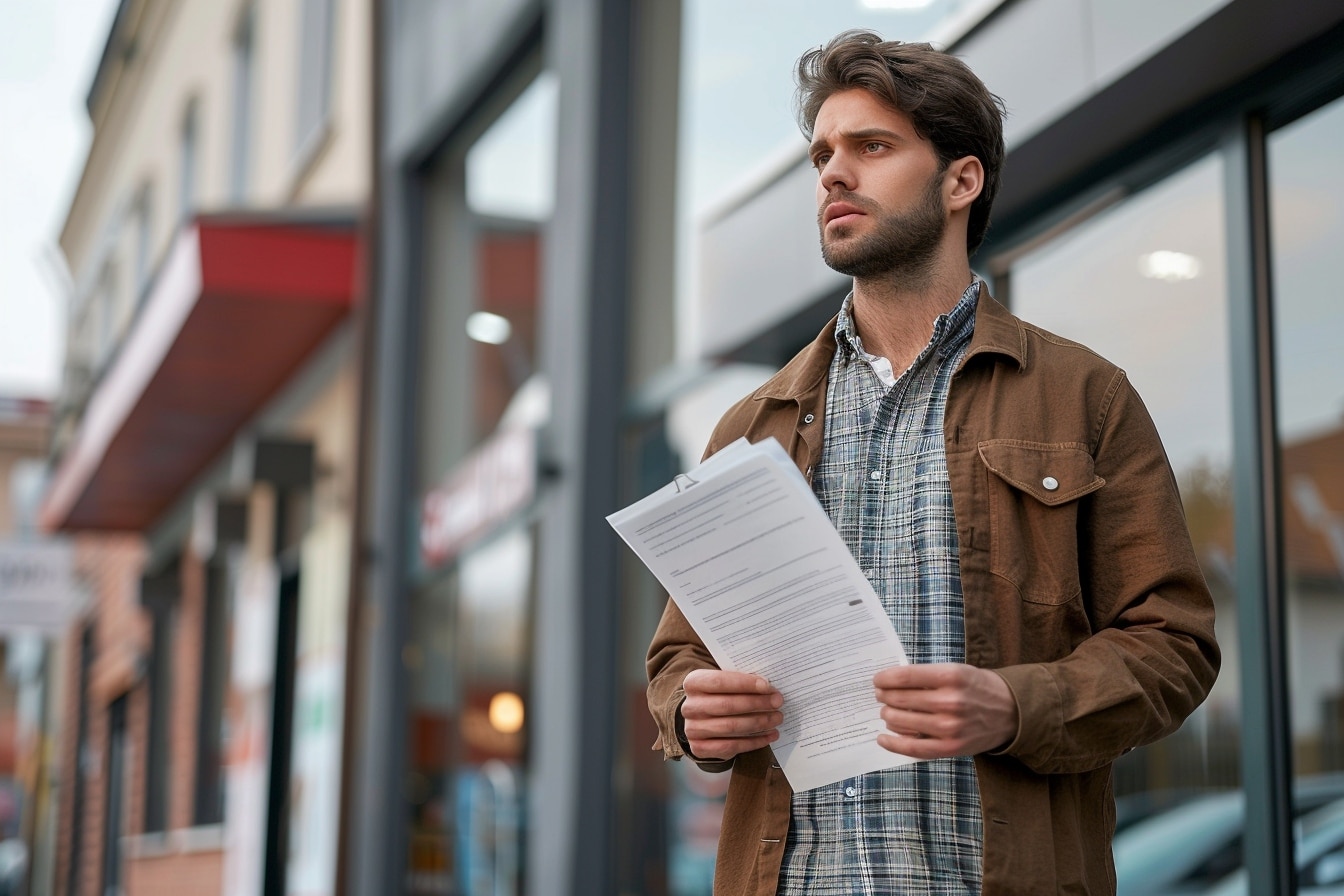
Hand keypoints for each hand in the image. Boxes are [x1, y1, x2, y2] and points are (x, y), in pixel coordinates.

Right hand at [680, 669, 783, 760]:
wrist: (700, 720)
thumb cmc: (719, 696)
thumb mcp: (724, 683)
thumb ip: (741, 682)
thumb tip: (767, 687)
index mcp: (693, 683)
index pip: (719, 681)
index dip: (745, 684)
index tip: (767, 686)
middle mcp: (690, 706)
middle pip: (727, 705)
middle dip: (757, 704)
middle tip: (777, 703)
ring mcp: (692, 729)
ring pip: (731, 727)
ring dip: (759, 723)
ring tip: (776, 719)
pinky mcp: (699, 748)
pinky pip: (731, 746)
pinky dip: (754, 742)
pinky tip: (769, 736)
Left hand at [872, 663, 1018, 758]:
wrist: (1011, 712)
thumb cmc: (978, 688)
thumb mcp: (956, 671)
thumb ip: (927, 676)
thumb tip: (891, 683)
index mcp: (950, 676)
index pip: (904, 676)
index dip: (884, 679)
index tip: (877, 680)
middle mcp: (949, 701)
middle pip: (900, 699)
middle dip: (884, 697)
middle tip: (880, 696)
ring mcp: (949, 727)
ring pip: (902, 721)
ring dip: (887, 716)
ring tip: (886, 713)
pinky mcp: (950, 747)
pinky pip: (913, 748)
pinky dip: (893, 744)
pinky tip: (883, 738)